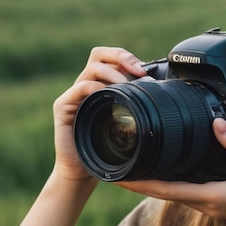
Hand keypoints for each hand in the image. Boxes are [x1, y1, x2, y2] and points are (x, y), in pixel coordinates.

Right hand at [52, 47, 146, 180]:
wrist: (83, 171)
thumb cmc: (106, 149)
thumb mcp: (127, 123)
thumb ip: (138, 106)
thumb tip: (162, 94)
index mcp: (101, 85)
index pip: (112, 58)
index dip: (128, 58)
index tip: (145, 71)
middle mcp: (86, 85)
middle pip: (100, 54)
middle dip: (120, 56)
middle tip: (137, 70)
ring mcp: (74, 94)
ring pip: (93, 67)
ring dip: (114, 73)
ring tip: (125, 85)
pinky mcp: (63, 106)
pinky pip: (79, 88)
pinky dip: (96, 87)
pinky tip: (108, 95)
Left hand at [117, 118, 225, 225]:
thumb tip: (217, 124)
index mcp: (216, 195)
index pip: (169, 190)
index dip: (141, 183)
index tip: (118, 176)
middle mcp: (210, 204)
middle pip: (165, 193)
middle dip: (139, 182)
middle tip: (115, 167)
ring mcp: (215, 206)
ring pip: (176, 194)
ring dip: (153, 183)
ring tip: (134, 167)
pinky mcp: (221, 203)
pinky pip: (189, 193)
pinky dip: (172, 183)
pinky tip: (167, 172)